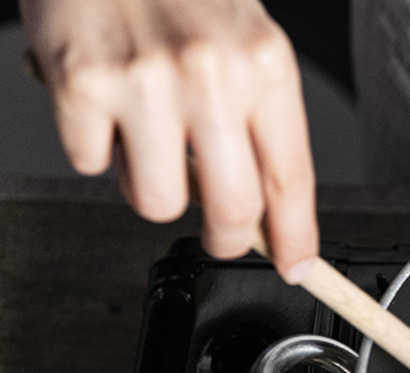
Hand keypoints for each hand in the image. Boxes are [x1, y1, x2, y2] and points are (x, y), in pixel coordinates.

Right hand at [20, 0, 317, 281]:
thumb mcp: (246, 39)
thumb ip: (261, 118)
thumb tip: (270, 206)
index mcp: (266, 65)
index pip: (291, 179)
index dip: (296, 237)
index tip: (298, 266)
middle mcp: (214, 75)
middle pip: (233, 210)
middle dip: (229, 238)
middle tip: (222, 232)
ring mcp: (146, 83)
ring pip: (158, 202)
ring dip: (152, 186)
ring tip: (149, 139)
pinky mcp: (82, 85)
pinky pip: (91, 164)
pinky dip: (94, 145)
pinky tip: (104, 103)